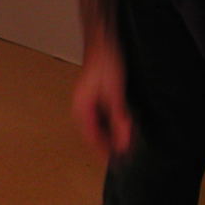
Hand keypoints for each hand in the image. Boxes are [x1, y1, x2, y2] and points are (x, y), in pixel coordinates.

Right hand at [72, 34, 131, 155]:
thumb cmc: (105, 64)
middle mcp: (80, 108)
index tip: (114, 160)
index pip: (90, 137)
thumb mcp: (114, 93)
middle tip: (123, 154)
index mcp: (80, 109)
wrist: (103, 43)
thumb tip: (122, 138)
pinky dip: (112, 124)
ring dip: (110, 134)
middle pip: (93, 133)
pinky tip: (122, 126)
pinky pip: (101, 117)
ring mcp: (86, 103)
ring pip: (98, 126)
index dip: (103, 150)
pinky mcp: (94, 98)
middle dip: (107, 144)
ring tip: (125, 142)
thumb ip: (118, 116)